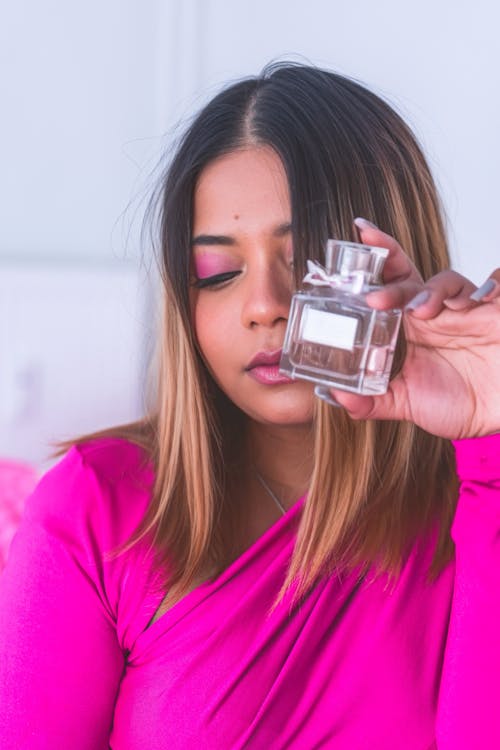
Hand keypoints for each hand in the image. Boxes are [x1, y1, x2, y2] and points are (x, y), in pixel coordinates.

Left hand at [326, 219, 499, 438]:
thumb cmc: (462, 404)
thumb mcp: (409, 404)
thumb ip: (373, 401)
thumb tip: (338, 395)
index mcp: (412, 328)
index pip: (390, 286)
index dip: (376, 260)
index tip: (358, 232)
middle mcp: (437, 313)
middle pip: (411, 276)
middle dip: (392, 272)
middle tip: (376, 299)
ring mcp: (467, 311)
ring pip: (448, 280)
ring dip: (432, 290)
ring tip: (423, 312)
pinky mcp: (498, 314)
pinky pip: (496, 285)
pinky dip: (490, 287)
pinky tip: (478, 303)